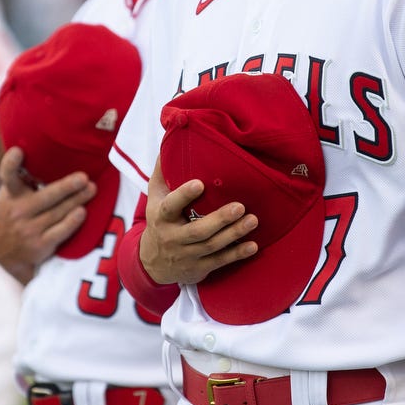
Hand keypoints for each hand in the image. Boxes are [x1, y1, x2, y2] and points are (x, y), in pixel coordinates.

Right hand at [0, 147, 96, 283]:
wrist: (1, 253)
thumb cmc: (13, 213)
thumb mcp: (11, 195)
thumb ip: (24, 178)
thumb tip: (48, 150)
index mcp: (11, 194)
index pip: (8, 176)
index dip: (11, 163)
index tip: (18, 151)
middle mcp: (18, 211)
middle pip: (46, 196)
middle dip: (66, 187)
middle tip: (84, 177)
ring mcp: (29, 229)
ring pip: (58, 212)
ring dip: (77, 200)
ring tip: (92, 189)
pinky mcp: (39, 245)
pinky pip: (60, 231)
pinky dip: (72, 221)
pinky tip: (82, 212)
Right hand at [139, 159, 256, 285]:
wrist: (152, 262)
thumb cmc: (159, 219)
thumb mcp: (155, 196)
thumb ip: (163, 170)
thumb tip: (172, 136)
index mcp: (161, 217)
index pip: (171, 206)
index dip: (184, 195)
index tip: (200, 183)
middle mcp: (173, 238)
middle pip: (197, 230)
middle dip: (220, 219)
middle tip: (240, 206)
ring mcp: (186, 255)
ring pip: (212, 245)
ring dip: (234, 234)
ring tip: (253, 220)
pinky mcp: (199, 267)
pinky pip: (220, 261)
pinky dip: (237, 254)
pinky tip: (253, 245)